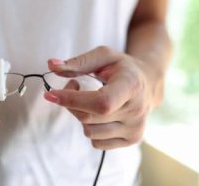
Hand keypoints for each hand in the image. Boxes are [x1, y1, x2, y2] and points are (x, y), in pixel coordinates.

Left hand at [44, 46, 158, 149]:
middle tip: (74, 85)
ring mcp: (135, 128)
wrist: (147, 83)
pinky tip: (97, 114)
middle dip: (71, 103)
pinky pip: (96, 142)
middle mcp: (137, 110)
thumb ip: (77, 62)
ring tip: (87, 99)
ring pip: (89, 132)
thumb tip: (51, 65)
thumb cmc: (121, 67)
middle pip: (88, 117)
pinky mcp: (132, 140)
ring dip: (79, 115)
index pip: (100, 103)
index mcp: (131, 86)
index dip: (72, 100)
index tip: (50, 94)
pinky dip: (90, 128)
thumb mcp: (103, 56)